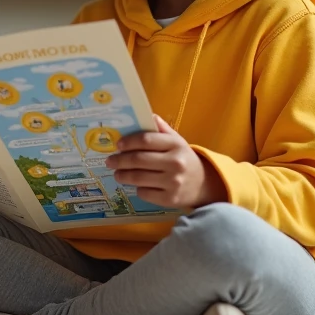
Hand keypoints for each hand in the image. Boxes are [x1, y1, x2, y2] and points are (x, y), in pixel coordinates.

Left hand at [105, 114, 226, 208]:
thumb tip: (146, 115)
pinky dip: (136, 189)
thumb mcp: (177, 141)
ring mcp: (173, 182)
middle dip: (120, 160)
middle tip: (110, 161)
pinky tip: (135, 185)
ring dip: (123, 175)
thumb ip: (161, 128)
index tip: (118, 145)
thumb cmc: (184, 159)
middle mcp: (175, 163)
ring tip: (117, 173)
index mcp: (176, 144)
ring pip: (138, 178)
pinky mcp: (170, 199)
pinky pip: (144, 193)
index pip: (146, 140)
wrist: (204, 184)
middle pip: (138, 160)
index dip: (129, 142)